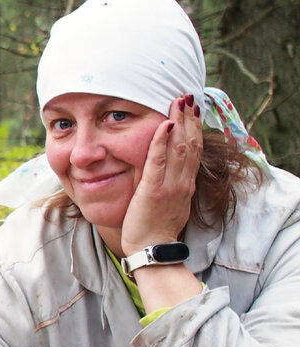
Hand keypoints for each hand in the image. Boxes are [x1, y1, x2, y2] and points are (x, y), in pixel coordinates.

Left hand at [121, 93, 202, 254]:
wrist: (151, 250)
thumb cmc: (154, 227)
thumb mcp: (168, 202)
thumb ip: (169, 184)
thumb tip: (165, 169)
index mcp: (185, 184)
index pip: (193, 150)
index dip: (194, 128)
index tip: (193, 109)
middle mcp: (182, 182)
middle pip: (190, 144)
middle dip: (189, 119)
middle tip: (187, 97)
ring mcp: (170, 185)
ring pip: (179, 148)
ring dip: (179, 122)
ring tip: (178, 102)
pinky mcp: (153, 190)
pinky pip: (158, 162)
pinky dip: (162, 141)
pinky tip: (164, 124)